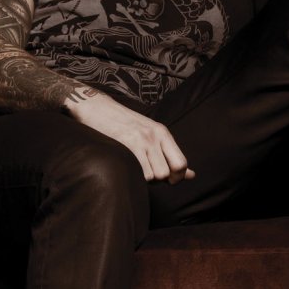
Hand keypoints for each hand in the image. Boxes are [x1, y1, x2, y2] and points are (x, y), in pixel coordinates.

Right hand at [69, 91, 192, 183]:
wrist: (96, 108)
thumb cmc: (121, 124)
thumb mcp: (150, 135)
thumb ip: (169, 155)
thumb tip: (191, 175)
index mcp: (162, 133)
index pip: (181, 163)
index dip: (177, 177)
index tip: (167, 180)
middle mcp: (155, 136)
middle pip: (166, 173)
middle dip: (157, 180)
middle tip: (146, 173)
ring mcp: (141, 140)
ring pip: (154, 176)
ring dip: (144, 179)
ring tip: (135, 168)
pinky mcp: (127, 145)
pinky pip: (140, 173)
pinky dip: (134, 176)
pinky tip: (127, 166)